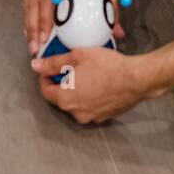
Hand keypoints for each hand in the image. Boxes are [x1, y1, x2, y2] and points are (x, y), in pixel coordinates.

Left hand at [32, 47, 153, 122]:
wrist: (136, 79)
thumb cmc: (108, 67)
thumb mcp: (77, 56)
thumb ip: (53, 63)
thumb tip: (36, 65)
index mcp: (65, 99)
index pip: (46, 92)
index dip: (45, 78)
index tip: (49, 70)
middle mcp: (77, 112)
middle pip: (62, 98)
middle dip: (63, 83)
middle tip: (71, 67)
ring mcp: (93, 116)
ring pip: (78, 103)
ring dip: (79, 90)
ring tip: (88, 73)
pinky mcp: (106, 116)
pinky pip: (93, 106)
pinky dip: (93, 96)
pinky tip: (101, 82)